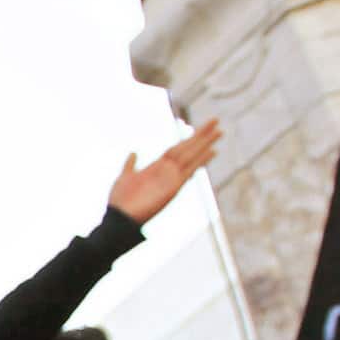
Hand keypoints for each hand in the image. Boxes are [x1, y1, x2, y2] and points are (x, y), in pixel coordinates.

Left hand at [104, 116, 220, 225]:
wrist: (120, 218)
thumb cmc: (120, 201)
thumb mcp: (124, 177)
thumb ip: (130, 165)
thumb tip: (133, 153)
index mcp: (158, 167)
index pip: (177, 148)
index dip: (188, 138)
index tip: (198, 128)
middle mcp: (168, 171)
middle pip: (188, 148)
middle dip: (201, 135)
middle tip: (216, 120)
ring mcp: (172, 178)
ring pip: (192, 155)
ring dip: (205, 143)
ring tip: (219, 131)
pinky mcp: (174, 187)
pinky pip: (190, 170)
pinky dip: (201, 160)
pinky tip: (212, 151)